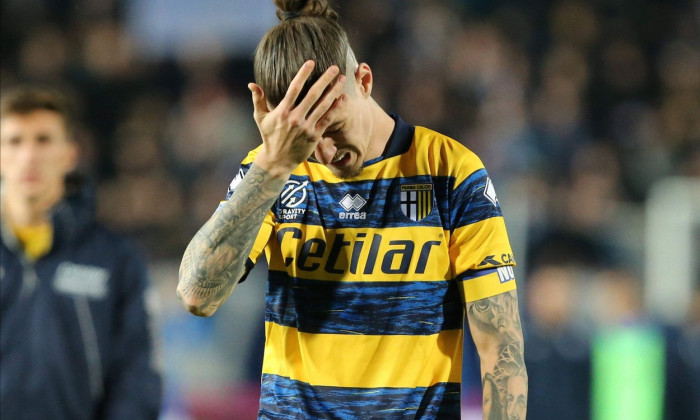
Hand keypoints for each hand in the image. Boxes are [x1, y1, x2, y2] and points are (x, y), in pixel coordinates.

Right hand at [249, 60, 346, 176]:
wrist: (278, 160)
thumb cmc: (269, 137)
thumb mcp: (260, 118)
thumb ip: (258, 100)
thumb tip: (251, 84)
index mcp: (282, 111)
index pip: (294, 89)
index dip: (303, 74)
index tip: (311, 62)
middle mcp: (295, 118)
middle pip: (313, 95)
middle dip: (324, 80)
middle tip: (334, 67)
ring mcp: (306, 127)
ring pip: (323, 106)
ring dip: (333, 91)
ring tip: (341, 79)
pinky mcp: (315, 136)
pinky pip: (327, 119)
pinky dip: (336, 108)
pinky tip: (343, 98)